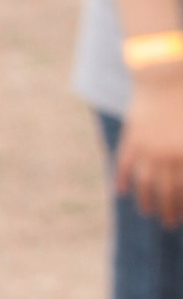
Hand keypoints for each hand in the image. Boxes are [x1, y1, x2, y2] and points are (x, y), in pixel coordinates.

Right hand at [117, 72, 182, 224]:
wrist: (165, 75)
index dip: (181, 204)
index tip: (181, 217)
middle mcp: (165, 155)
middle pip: (166, 191)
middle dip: (168, 210)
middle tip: (168, 223)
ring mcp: (146, 147)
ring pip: (145, 182)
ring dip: (146, 200)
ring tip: (148, 212)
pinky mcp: (131, 138)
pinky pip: (124, 164)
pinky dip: (122, 179)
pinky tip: (122, 191)